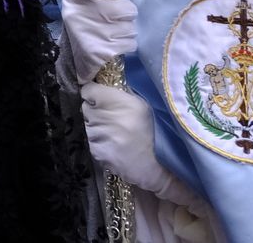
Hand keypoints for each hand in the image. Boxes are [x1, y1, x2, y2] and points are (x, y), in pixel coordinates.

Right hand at [62, 0, 138, 83]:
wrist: (72, 56)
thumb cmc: (85, 20)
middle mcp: (84, 13)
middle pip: (128, 9)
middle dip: (126, 14)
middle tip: (113, 18)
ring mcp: (95, 33)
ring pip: (132, 28)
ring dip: (126, 30)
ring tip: (111, 32)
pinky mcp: (104, 52)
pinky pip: (131, 43)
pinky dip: (126, 44)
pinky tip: (113, 44)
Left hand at [81, 82, 204, 211]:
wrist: (167, 166)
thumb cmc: (158, 132)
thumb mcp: (142, 104)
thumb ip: (120, 95)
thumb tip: (103, 86)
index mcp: (117, 100)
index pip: (88, 91)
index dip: (93, 95)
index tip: (100, 100)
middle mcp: (105, 116)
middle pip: (85, 109)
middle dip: (95, 113)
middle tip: (113, 120)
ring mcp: (99, 136)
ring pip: (87, 127)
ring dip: (96, 130)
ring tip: (116, 136)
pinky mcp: (98, 153)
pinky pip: (91, 144)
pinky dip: (100, 145)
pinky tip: (116, 148)